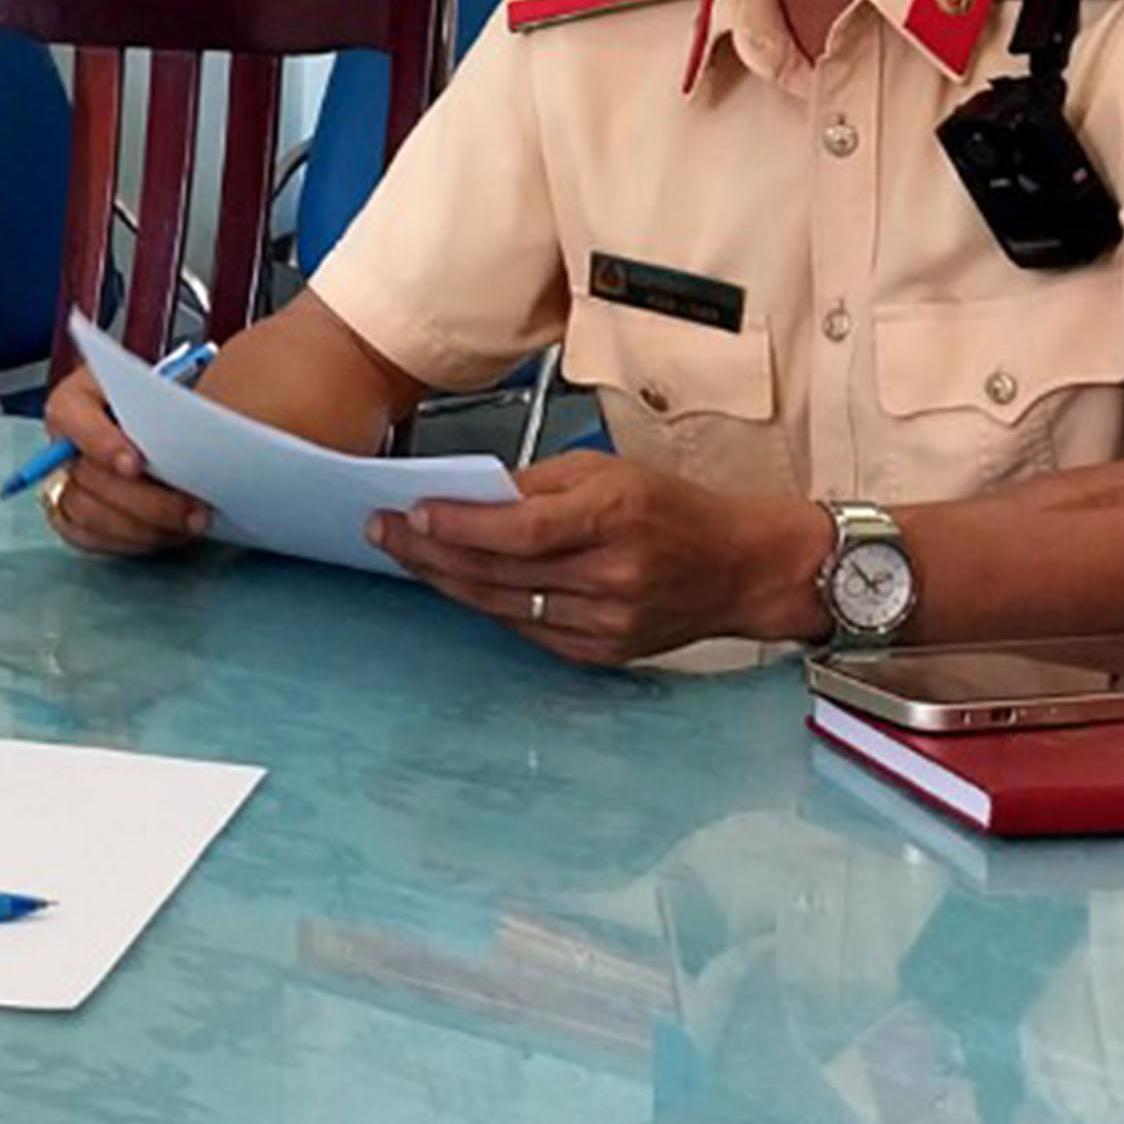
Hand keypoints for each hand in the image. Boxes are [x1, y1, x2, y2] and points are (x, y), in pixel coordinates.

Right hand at [34, 363, 212, 560]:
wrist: (163, 423)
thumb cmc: (162, 398)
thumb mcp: (169, 385)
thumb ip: (173, 399)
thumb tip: (192, 423)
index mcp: (76, 400)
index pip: (71, 417)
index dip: (100, 443)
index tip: (134, 464)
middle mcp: (63, 443)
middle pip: (87, 476)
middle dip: (144, 500)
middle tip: (193, 509)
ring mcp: (66, 482)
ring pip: (87, 513)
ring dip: (142, 527)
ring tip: (192, 524)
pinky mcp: (72, 516)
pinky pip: (88, 537)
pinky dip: (131, 541)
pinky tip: (168, 534)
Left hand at [370, 451, 815, 664]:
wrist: (740, 568)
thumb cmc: (673, 509)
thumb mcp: (607, 471)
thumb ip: (534, 484)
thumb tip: (465, 494)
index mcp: (614, 518)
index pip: (518, 529)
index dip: (457, 525)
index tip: (409, 511)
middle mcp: (611, 576)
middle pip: (498, 571)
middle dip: (430, 551)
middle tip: (383, 531)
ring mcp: (606, 622)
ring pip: (502, 605)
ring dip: (445, 580)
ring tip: (405, 555)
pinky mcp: (601, 652)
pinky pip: (525, 629)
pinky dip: (485, 605)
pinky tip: (455, 584)